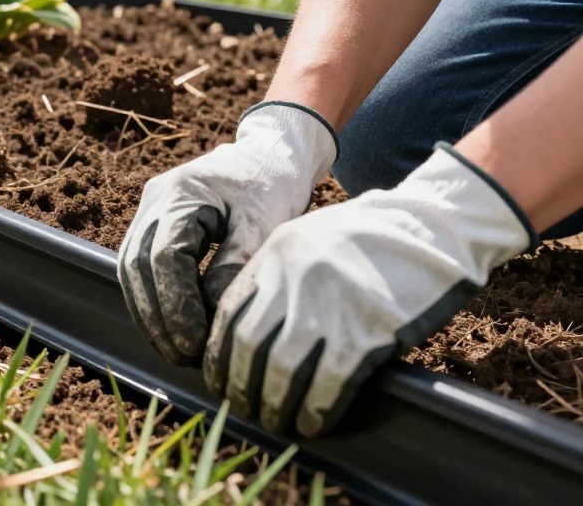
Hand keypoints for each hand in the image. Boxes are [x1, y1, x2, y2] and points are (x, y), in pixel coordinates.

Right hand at [118, 102, 337, 364]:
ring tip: (178, 351)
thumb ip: (234, 266)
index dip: (175, 304)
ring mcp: (147, 212)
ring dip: (150, 315)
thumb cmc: (271, 185)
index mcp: (179, 193)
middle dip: (157, 318)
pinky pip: (139, 269)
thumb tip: (212, 314)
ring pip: (130, 272)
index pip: (164, 258)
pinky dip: (153, 301)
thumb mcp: (263, 224)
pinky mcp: (151, 226)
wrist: (268, 154)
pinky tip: (173, 329)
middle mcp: (153, 201)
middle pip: (137, 267)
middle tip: (184, 357)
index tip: (196, 342)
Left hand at [204, 143, 535, 436]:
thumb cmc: (370, 238)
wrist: (432, 226)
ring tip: (277, 424)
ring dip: (275, 405)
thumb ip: (275, 275)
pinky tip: (312, 424)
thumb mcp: (309, 239)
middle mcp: (294, 279)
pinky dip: (315, 410)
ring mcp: (330, 306)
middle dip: (240, 385)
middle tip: (243, 409)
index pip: (228, 313)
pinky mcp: (367, 331)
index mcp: (275, 254)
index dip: (218, 354)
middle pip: (248, 345)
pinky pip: (329, 383)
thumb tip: (247, 332)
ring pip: (282, 369)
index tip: (218, 379)